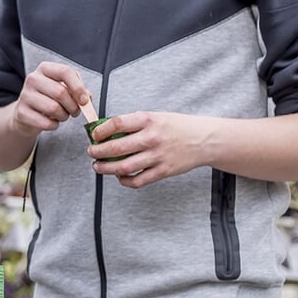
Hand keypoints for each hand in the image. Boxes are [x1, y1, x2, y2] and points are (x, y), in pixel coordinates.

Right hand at [9, 62, 93, 138]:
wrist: (27, 113)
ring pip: (53, 108)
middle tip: (75, 112)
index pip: (65, 72)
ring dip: (64, 116)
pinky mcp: (21, 112)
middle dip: (73, 106)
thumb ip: (77, 91)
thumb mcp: (63, 89)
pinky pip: (45, 122)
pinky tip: (52, 122)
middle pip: (60, 92)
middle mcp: (33, 79)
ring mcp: (25, 95)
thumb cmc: (49, 98)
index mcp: (45, 69)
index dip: (78, 87)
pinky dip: (54, 125)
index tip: (84, 100)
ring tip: (63, 116)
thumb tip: (87, 98)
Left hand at [88, 111, 211, 187]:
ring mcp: (158, 156)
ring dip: (105, 168)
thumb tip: (106, 130)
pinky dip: (124, 180)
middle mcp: (152, 138)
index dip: (100, 131)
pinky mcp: (163, 171)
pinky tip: (119, 176)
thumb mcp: (156, 116)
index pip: (117, 124)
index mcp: (149, 120)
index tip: (94, 135)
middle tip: (91, 152)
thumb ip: (134, 123)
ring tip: (98, 166)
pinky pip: (138, 181)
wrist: (205, 139)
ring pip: (123, 167)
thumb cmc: (177, 127)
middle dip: (98, 152)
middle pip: (116, 148)